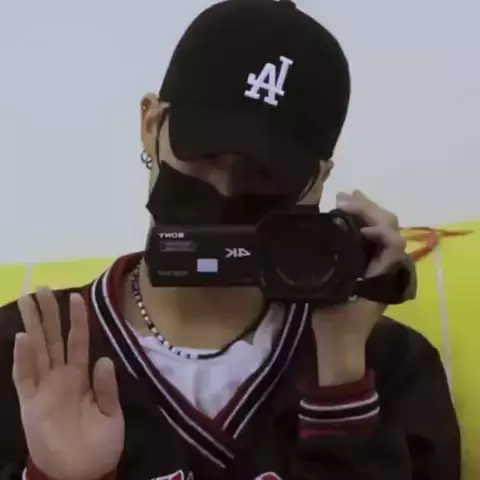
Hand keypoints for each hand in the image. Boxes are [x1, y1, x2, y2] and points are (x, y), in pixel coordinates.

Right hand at [13, 289, 124, 479]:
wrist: (82, 474)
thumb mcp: (112, 415)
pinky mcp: (30, 404)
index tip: (76, 296)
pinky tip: (23, 337)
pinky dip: (22, 358)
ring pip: (37, 350)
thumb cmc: (99, 445)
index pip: (78, 341)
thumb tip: (103, 358)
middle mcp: (61, 377)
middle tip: (41, 288)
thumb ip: (107, 387)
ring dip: (32, 325)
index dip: (77, 319)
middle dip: (48, 313)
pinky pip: (24, 377)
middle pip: (53, 338)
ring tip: (27, 300)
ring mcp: (44, 388)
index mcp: (81, 376)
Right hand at [312, 191, 406, 385]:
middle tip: (341, 198)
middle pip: (389, 226)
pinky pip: (373, 237)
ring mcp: (382, 265)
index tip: (346, 215)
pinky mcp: (372, 266)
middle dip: (367, 208)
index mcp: (387, 272)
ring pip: (383, 228)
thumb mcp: (336, 294)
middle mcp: (390, 266)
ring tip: (343, 199)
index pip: (392, 238)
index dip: (374, 222)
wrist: (340, 342)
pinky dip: (362, 222)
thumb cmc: (338, 320)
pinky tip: (345, 215)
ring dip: (365, 211)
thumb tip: (342, 232)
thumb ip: (344, 267)